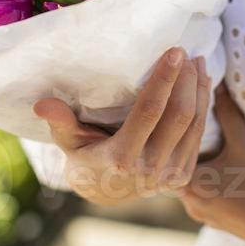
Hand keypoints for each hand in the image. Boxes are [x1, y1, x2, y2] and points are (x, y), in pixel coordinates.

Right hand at [32, 48, 211, 206]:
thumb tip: (41, 105)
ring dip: (199, 90)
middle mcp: (149, 170)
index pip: (150, 112)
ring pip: (194, 125)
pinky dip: (203, 107)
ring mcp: (169, 177)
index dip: (165, 79)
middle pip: (178, 116)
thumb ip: (59, 122)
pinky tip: (201, 85)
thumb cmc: (84, 157)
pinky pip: (198, 136)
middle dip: (186, 80)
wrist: (104, 194)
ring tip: (198, 62)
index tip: (175, 51)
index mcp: (121, 159)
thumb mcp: (68, 141)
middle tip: (187, 53)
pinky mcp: (183, 177)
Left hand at [176, 82, 244, 245]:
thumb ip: (227, 111)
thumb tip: (216, 84)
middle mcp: (190, 204)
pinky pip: (208, 196)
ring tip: (209, 144)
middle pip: (179, 167)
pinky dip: (211, 181)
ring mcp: (205, 217)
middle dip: (186, 145)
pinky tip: (224, 169)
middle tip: (190, 123)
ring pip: (194, 183)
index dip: (174, 128)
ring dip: (200, 165)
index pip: (169, 149)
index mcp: (189, 185)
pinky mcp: (220, 223)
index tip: (178, 111)